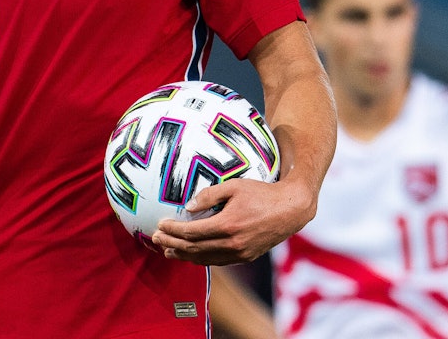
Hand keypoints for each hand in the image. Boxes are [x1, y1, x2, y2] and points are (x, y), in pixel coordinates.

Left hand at [152, 176, 315, 265]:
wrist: (291, 209)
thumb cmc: (261, 193)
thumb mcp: (234, 185)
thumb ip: (209, 195)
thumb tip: (187, 207)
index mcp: (227, 225)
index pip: (192, 232)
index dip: (173, 231)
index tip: (159, 226)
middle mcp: (233, 244)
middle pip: (194, 249)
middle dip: (172, 245)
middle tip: (156, 240)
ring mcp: (240, 253)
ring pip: (205, 259)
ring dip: (184, 256)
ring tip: (168, 251)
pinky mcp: (246, 257)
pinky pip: (218, 261)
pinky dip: (201, 259)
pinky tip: (191, 255)